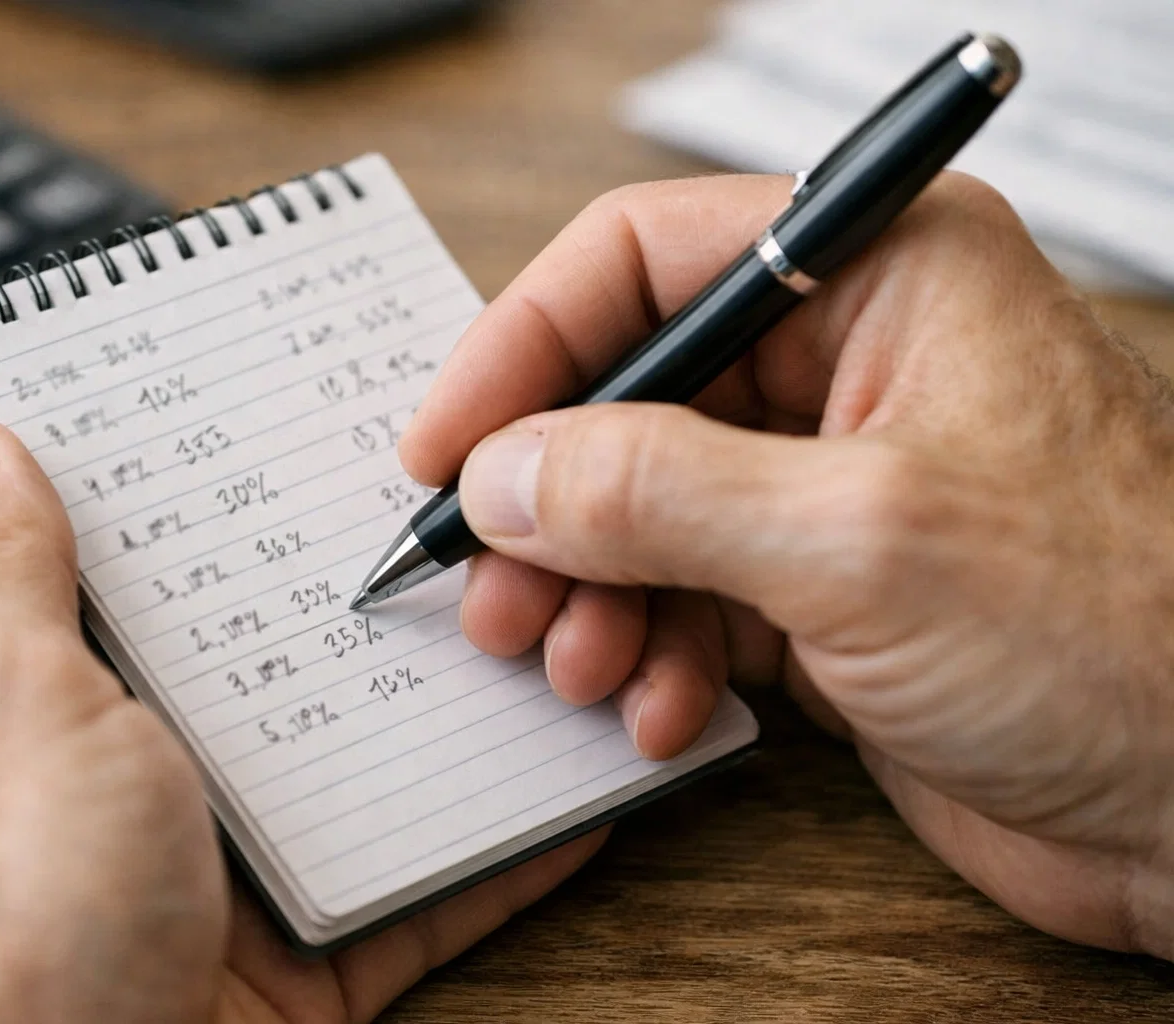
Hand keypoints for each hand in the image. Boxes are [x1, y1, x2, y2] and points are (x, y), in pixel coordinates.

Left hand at [0, 415, 604, 1022]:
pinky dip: (462, 838)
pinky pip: (373, 872)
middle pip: (170, 631)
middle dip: (272, 566)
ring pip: (290, 748)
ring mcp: (152, 863)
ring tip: (497, 609)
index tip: (178, 391)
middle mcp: (31, 776)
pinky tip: (548, 781)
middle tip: (376, 481)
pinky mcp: (253, 949)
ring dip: (393, 696)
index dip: (77, 458)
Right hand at [400, 173, 1173, 959]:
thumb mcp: (856, 540)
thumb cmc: (1121, 633)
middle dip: (549, 505)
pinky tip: (657, 711)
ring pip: (639, 510)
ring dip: (587, 594)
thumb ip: (655, 490)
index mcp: (881, 277)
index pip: (644, 259)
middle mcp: (848, 366)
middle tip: (493, 590)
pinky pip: (682, 599)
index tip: (445, 445)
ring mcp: (828, 485)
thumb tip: (503, 474)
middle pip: (626, 397)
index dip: (524, 346)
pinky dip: (648, 656)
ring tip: (574, 665)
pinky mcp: (819, 591)